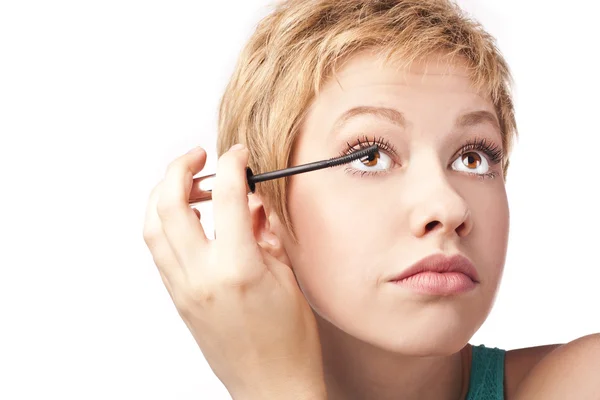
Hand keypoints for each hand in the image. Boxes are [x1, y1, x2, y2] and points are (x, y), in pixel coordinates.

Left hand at [142, 145, 325, 398]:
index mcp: (238, 268)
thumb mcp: (287, 278)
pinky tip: (187, 218)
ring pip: (152, 226)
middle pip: (168, 204)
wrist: (270, 386)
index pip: (226, 197)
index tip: (239, 155)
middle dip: (180, 168)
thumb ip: (266, 233)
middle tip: (200, 157)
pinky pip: (158, 250)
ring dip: (163, 194)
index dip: (232, 164)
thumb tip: (253, 201)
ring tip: (189, 185)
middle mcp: (201, 276)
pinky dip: (165, 222)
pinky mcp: (177, 298)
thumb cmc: (289, 342)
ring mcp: (183, 289)